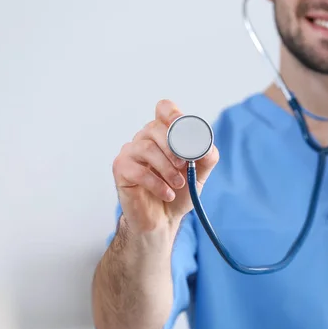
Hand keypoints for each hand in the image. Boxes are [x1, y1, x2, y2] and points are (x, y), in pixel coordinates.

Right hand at [112, 100, 219, 232]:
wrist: (163, 219)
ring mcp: (130, 152)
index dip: (173, 114)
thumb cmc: (179, 192)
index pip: (164, 109)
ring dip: (167, 168)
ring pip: (146, 148)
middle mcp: (145, 138)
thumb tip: (206, 146)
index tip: (184, 129)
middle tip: (184, 166)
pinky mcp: (121, 169)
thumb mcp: (199, 174)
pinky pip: (137, 170)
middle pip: (155, 127)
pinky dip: (157, 184)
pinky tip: (167, 194)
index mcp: (164, 133)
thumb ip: (206, 157)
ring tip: (178, 184)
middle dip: (174, 147)